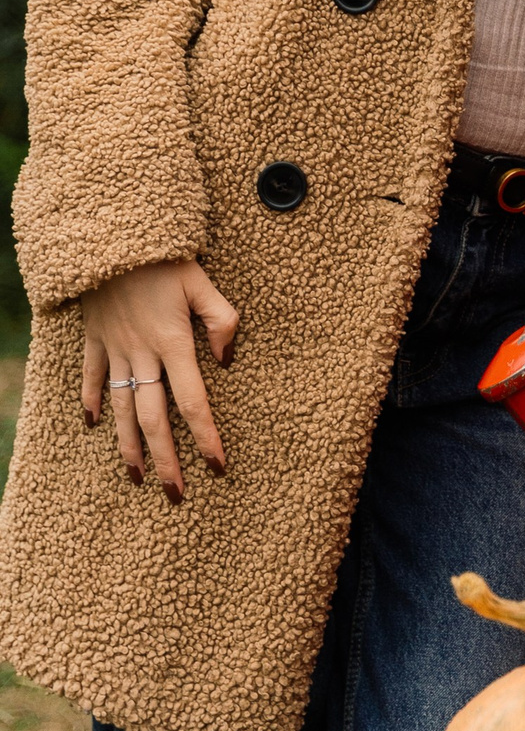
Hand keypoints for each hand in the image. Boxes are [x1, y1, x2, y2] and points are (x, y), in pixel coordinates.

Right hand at [81, 258, 237, 500]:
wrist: (111, 237)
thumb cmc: (164, 257)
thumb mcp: (203, 282)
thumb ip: (222, 321)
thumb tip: (226, 360)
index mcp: (173, 343)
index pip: (193, 402)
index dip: (206, 436)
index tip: (217, 466)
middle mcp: (141, 354)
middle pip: (154, 418)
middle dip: (166, 459)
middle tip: (175, 494)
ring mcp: (114, 349)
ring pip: (122, 408)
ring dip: (129, 446)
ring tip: (138, 476)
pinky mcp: (95, 339)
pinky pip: (91, 377)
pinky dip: (94, 400)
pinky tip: (95, 424)